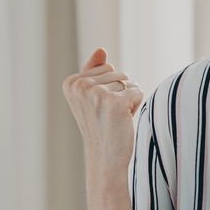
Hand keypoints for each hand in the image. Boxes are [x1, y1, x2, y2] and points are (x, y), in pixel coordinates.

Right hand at [62, 47, 144, 179]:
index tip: (99, 108)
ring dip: (128, 100)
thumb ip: (94, 71)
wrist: (106, 160)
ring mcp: (97, 93)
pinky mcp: (115, 102)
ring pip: (129, 81)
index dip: (109, 88)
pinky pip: (138, 91)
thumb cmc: (101, 128)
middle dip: (120, 92)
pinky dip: (136, 106)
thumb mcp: (92, 97)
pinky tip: (123, 121)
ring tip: (116, 119)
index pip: (106, 67)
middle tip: (109, 116)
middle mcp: (80, 86)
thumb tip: (102, 49)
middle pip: (119, 72)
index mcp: (71, 82)